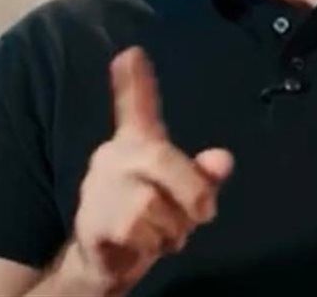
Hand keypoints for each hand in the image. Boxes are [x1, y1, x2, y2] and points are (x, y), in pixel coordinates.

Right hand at [63, 46, 233, 295]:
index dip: (134, 81)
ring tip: (161, 234)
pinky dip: (153, 244)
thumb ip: (203, 176)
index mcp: (137, 144)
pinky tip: (142, 246)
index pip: (137, 107)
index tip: (132, 52)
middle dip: (193, 190)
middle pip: (162, 157)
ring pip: (154, 202)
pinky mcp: (93, 219)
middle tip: (204, 213)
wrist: (106, 263)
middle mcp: (114, 157)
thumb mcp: (183, 196)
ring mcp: (99, 187)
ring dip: (172, 228)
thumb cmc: (148, 221)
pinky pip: (138, 229)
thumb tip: (223, 159)